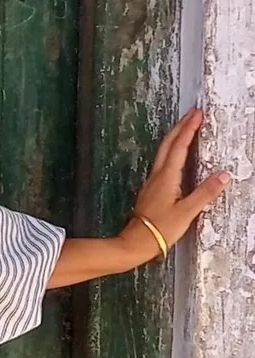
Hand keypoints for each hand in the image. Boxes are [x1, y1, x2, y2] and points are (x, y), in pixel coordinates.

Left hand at [120, 107, 230, 263]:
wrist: (135, 244)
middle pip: (168, 144)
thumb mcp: (186, 212)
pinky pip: (162, 164)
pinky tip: (175, 156)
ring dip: (175, 137)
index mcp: (166, 177)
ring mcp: (152, 183)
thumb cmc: (158, 230)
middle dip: (181, 126)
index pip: (180, 146)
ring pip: (163, 153)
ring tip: (185, 128)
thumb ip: (205, 193)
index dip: (189, 128)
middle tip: (192, 113)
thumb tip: (223, 176)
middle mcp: (157, 176)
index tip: (198, 114)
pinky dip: (171, 152)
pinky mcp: (151, 191)